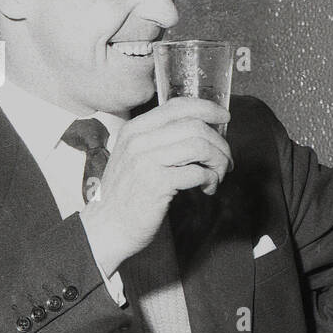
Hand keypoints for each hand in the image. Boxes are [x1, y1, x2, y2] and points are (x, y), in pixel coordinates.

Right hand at [80, 97, 231, 273]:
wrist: (107, 227)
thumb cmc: (127, 194)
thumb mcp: (135, 157)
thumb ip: (159, 140)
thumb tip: (201, 131)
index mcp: (135, 129)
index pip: (178, 106)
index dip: (207, 109)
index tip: (224, 119)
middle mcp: (139, 140)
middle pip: (195, 126)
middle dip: (219, 143)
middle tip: (225, 161)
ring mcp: (146, 161)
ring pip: (200, 146)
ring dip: (218, 161)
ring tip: (217, 176)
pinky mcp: (157, 183)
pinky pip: (198, 172)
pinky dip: (210, 180)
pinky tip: (207, 189)